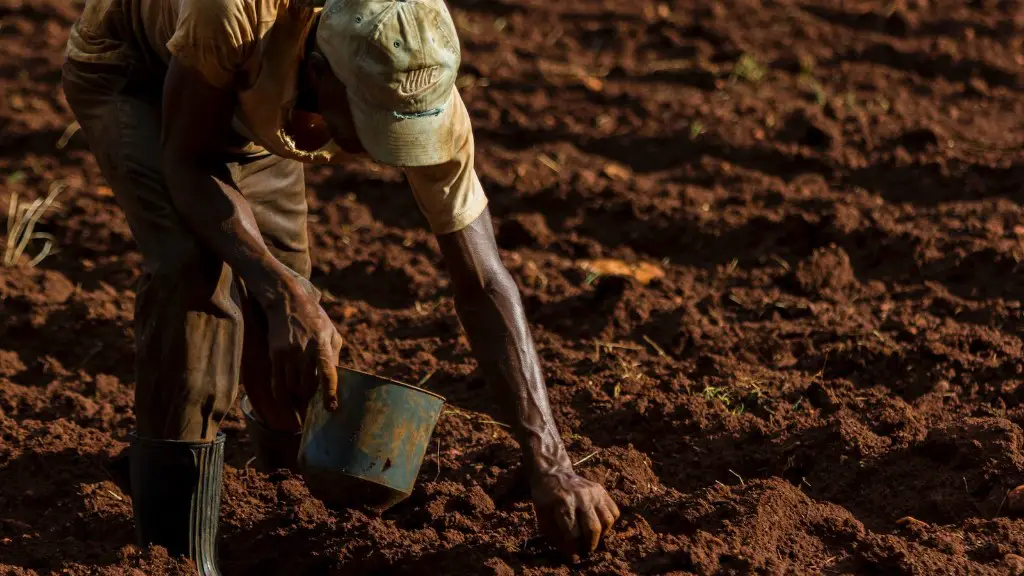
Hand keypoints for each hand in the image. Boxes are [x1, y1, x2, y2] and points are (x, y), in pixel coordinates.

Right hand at [265, 276, 342, 428]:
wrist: (286, 303)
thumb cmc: (314, 319)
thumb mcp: (332, 333)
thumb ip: (334, 356)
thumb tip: (335, 380)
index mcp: (322, 345)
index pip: (327, 373)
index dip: (329, 393)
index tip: (331, 408)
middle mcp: (303, 352)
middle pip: (307, 385)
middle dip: (312, 398)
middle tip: (316, 406)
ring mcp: (287, 355)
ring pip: (292, 387)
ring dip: (298, 398)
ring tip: (303, 403)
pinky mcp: (275, 356)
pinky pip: (277, 384)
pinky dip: (282, 397)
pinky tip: (287, 406)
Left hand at [532, 470, 619, 556]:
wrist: (553, 473)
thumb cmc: (546, 499)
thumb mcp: (542, 517)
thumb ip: (555, 536)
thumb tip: (571, 554)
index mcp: (562, 504)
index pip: (573, 534)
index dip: (573, 549)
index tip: (573, 557)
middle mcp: (580, 497)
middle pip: (592, 528)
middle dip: (589, 545)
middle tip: (585, 550)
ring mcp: (593, 492)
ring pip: (607, 521)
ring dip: (601, 535)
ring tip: (592, 538)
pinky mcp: (601, 490)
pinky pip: (614, 511)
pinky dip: (609, 523)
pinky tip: (599, 526)